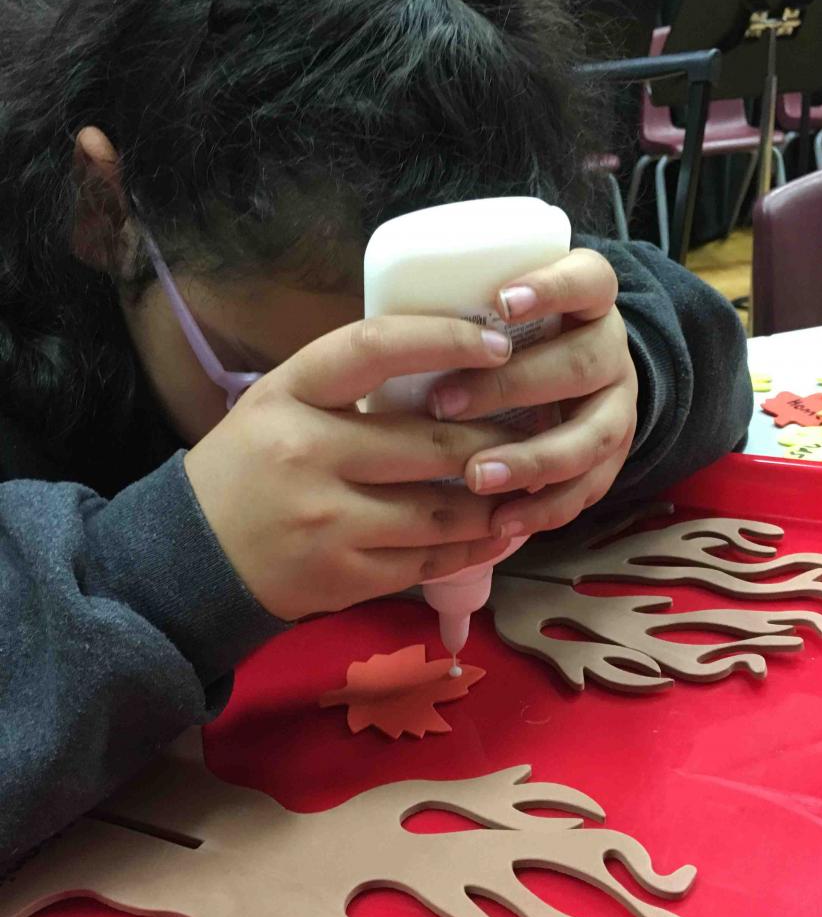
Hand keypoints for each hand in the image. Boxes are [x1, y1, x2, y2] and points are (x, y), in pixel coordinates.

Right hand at [184, 317, 518, 620]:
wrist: (191, 556)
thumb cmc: (249, 466)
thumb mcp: (279, 403)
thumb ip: (348, 385)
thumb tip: (448, 364)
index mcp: (289, 394)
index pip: (375, 348)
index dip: (445, 339)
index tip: (496, 341)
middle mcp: (307, 453)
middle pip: (429, 442)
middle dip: (495, 440)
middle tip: (536, 430)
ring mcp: (326, 521)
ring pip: (440, 509)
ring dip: (496, 500)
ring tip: (530, 485)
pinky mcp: (343, 576)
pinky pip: (428, 561)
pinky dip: (474, 548)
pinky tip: (499, 533)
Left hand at [426, 249, 637, 536]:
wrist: (575, 386)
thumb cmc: (512, 344)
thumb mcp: (499, 316)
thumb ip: (465, 317)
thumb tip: (383, 334)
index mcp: (589, 302)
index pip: (588, 280)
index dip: (551, 289)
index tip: (499, 302)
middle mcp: (612, 353)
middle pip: (581, 364)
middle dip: (512, 386)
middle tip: (444, 404)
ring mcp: (620, 409)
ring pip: (592, 435)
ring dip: (531, 458)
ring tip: (476, 476)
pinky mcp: (612, 463)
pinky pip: (586, 490)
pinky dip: (542, 509)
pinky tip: (502, 522)